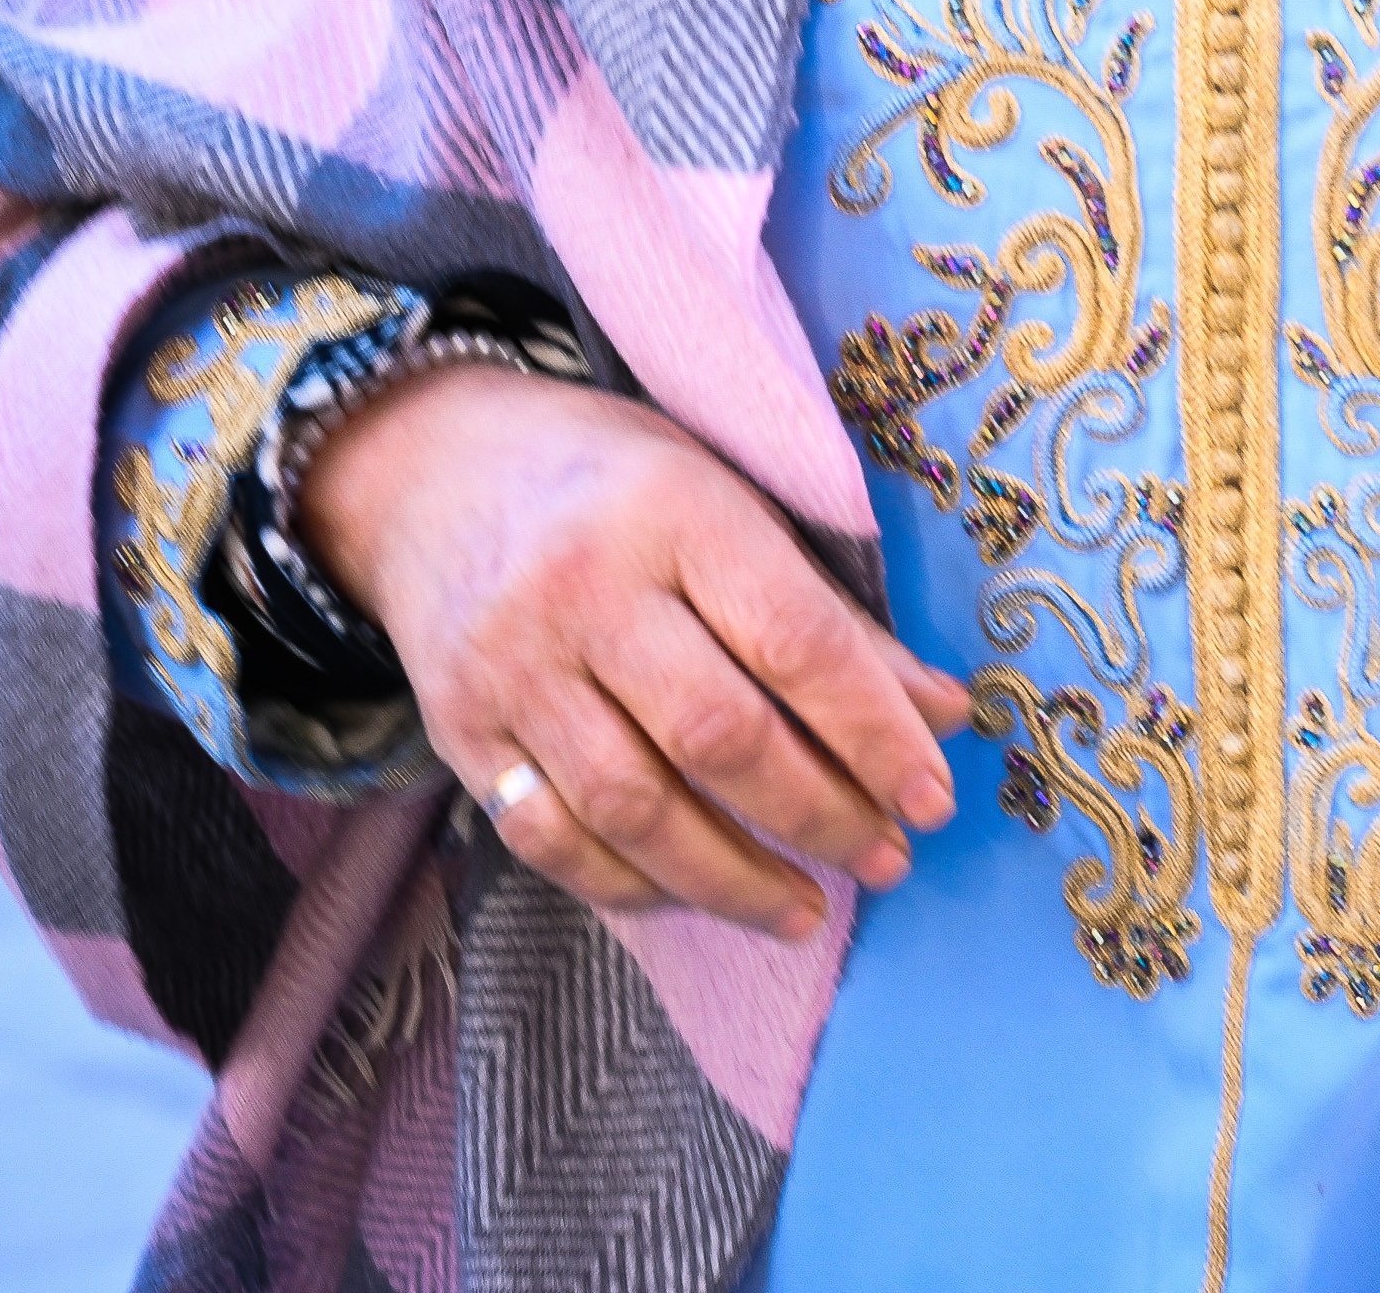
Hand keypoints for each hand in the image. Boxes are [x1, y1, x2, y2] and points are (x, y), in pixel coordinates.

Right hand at [297, 363, 972, 939]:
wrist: (435, 470)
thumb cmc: (618, 485)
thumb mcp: (732, 502)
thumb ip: (829, 615)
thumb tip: (944, 716)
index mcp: (675, 513)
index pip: (795, 641)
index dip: (874, 732)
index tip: (932, 798)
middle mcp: (585, 591)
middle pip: (718, 736)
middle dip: (818, 815)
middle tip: (886, 858)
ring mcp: (512, 667)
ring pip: (633, 806)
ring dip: (733, 879)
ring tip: (808, 909)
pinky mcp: (458, 730)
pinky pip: (551, 837)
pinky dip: (633, 884)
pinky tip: (697, 895)